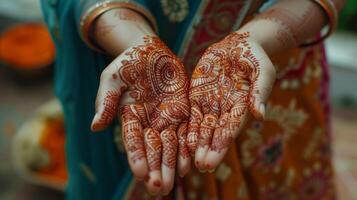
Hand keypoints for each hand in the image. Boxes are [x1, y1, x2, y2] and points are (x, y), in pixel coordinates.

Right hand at [91, 36, 190, 194]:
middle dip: (155, 169)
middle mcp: (149, 123)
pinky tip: (189, 162)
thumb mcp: (112, 79)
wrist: (150, 51)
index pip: (133, 141)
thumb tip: (95, 126)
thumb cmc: (128, 63)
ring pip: (170, 146)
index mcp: (130, 117)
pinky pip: (186, 131)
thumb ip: (105, 101)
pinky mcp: (182, 112)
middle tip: (158, 189)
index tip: (140, 174)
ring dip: (171, 164)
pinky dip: (187, 147)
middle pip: (153, 149)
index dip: (136, 157)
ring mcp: (167, 119)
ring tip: (173, 182)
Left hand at [187, 32, 275, 171]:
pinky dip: (187, 127)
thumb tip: (260, 115)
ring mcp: (211, 104)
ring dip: (197, 143)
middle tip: (202, 166)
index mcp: (242, 107)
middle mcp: (225, 110)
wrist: (237, 45)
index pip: (230, 130)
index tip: (213, 161)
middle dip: (208, 150)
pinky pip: (191, 114)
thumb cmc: (254, 57)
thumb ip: (260, 91)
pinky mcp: (198, 95)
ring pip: (202, 127)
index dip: (221, 145)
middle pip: (216, 133)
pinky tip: (182, 140)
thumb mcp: (262, 71)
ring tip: (191, 161)